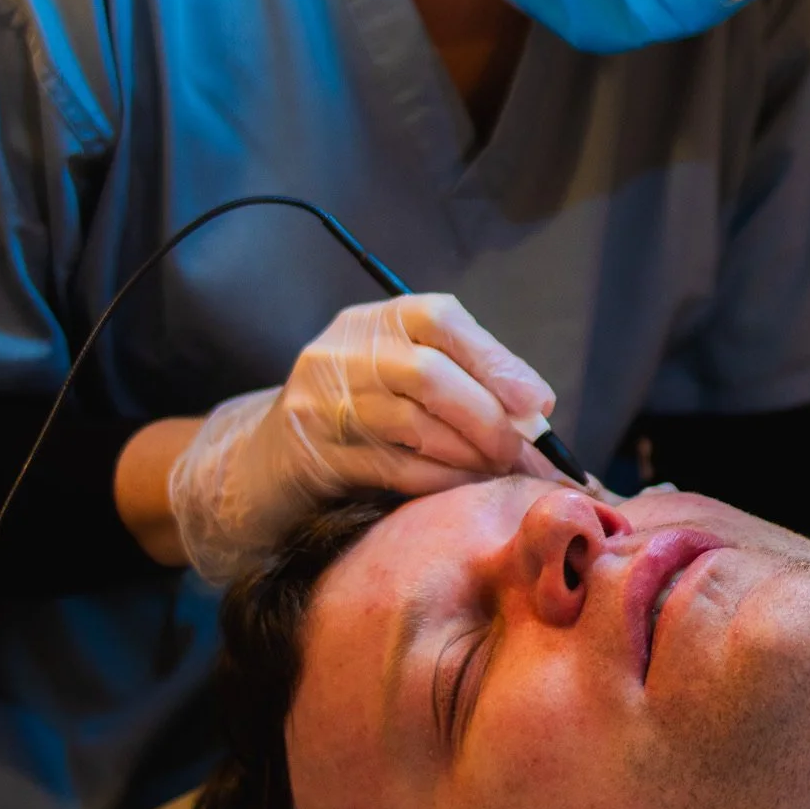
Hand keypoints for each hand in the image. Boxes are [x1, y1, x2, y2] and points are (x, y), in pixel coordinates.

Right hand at [169, 294, 554, 579]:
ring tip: (495, 471)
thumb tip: (538, 414)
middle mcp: (344, 352)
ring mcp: (325, 403)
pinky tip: (462, 488)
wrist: (271, 459)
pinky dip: (440, 479)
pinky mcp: (319, 455)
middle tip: (517, 450)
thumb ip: (463, 378)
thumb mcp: (401, 373)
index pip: (441, 320)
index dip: (497, 361)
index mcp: (376, 321)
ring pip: (414, 424)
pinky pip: (395, 468)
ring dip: (468, 454)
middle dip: (487, 417)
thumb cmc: (362, 414)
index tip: (538, 402)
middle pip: (429, 375)